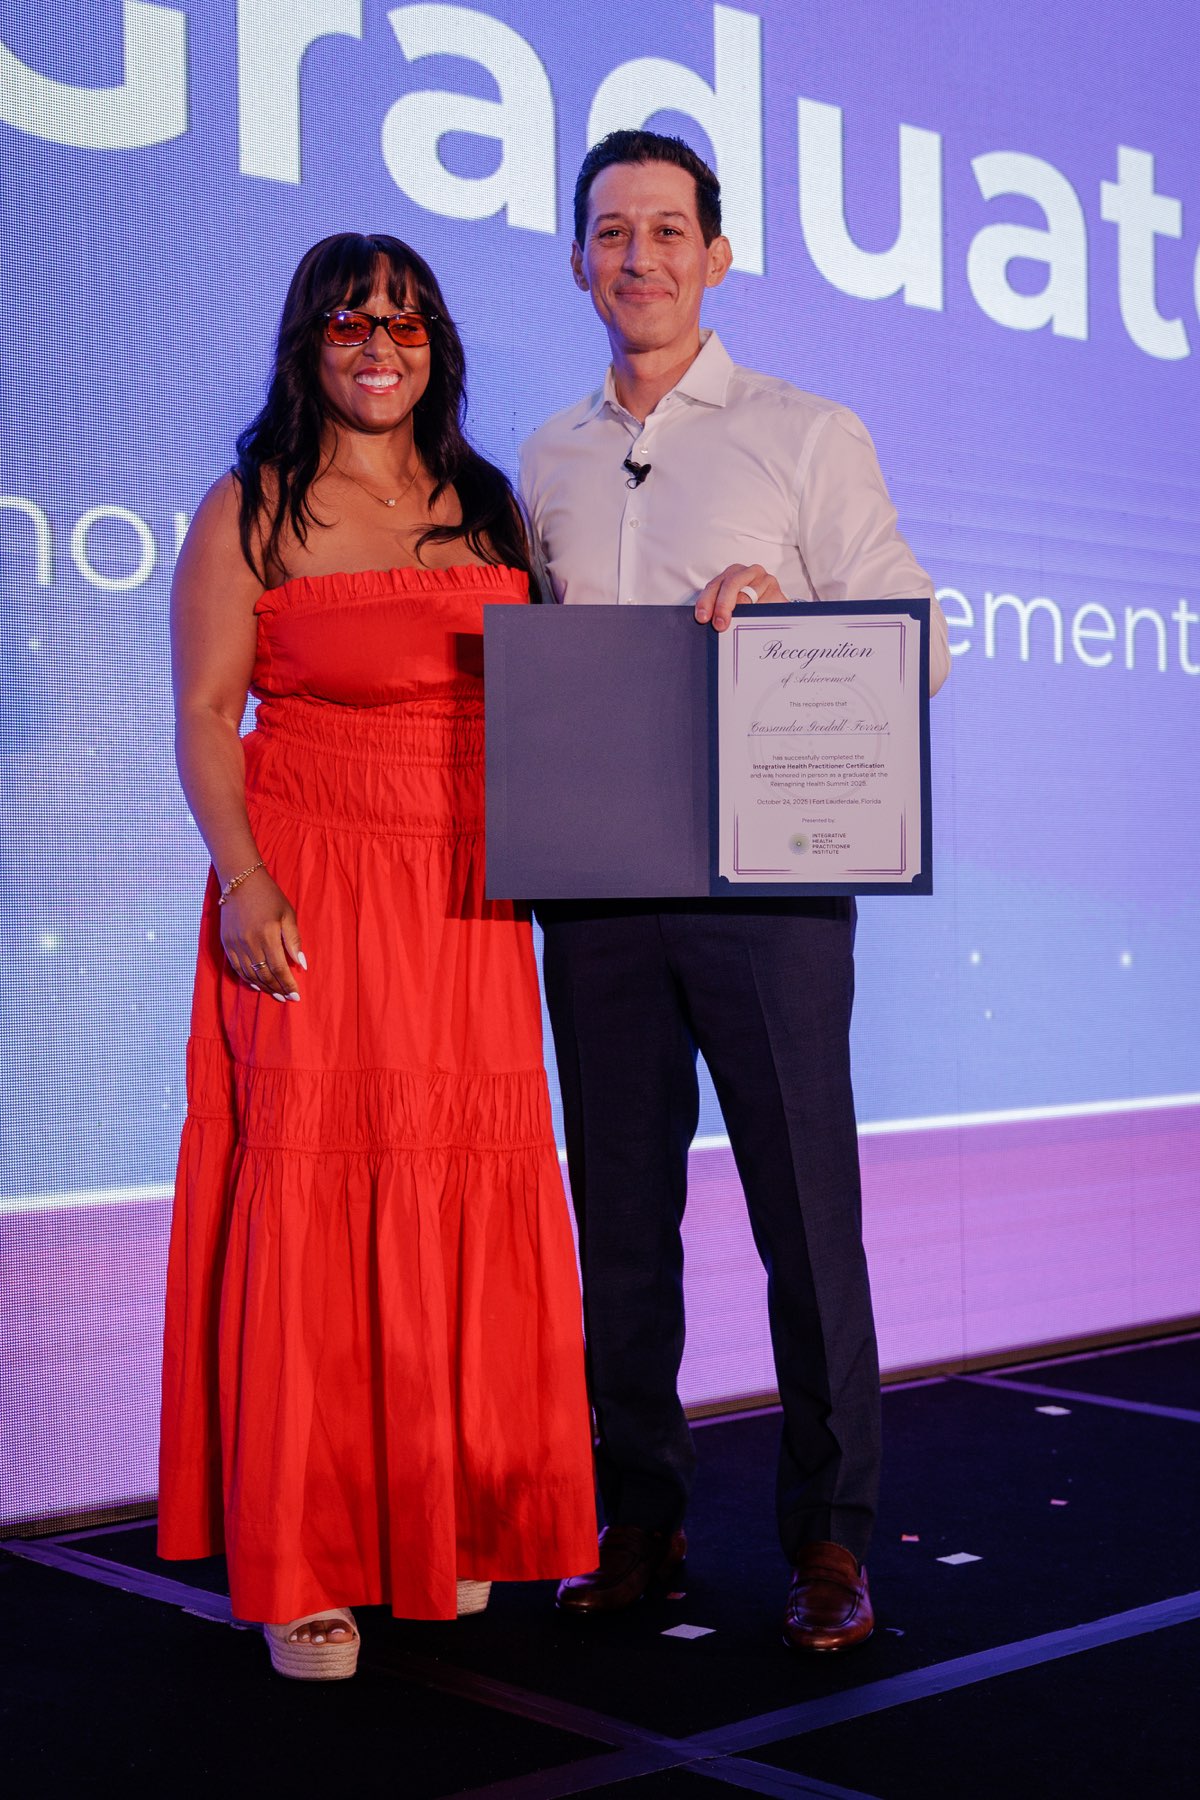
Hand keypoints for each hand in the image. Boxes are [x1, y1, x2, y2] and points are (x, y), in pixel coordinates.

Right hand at [219, 872, 304, 1001]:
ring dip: (264, 987)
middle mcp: (250, 943)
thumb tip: (302, 965)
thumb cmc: (270, 897)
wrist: (240, 882)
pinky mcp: (226, 944)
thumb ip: (294, 940)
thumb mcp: (288, 914)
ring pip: (250, 975)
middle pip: (264, 975)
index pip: (279, 968)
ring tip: (276, 995)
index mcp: (267, 935)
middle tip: (288, 998)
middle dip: (278, 989)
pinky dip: (248, 979)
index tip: (296, 996)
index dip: (288, 984)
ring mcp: (236, 944)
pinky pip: (237, 968)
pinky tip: (258, 986)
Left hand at [694, 564, 785, 630]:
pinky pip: (764, 604)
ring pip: (748, 596)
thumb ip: (719, 610)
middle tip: (719, 625)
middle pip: (731, 585)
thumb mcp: (731, 606)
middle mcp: (749, 572)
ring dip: (740, 613)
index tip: (703, 618)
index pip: (715, 586)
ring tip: (736, 625)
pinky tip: (753, 623)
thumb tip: (710, 624)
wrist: (774, 610)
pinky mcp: (777, 592)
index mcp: (732, 573)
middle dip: (722, 606)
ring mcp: (765, 579)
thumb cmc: (747, 609)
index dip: (706, 601)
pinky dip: (756, 615)